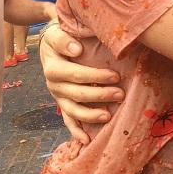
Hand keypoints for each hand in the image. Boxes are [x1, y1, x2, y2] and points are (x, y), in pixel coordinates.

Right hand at [40, 24, 123, 144]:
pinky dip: (76, 131)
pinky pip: (68, 120)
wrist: (51, 45)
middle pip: (78, 94)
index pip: (76, 74)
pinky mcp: (62, 103)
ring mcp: (58, 97)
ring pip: (74, 110)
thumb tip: (77, 50)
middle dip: (100, 95)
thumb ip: (65, 40)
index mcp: (53, 68)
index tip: (115, 76)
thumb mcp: (58, 33)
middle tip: (121, 94)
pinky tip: (86, 140)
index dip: (96, 76)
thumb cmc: (61, 37)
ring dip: (92, 114)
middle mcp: (54, 85)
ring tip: (109, 116)